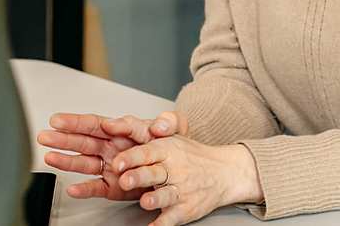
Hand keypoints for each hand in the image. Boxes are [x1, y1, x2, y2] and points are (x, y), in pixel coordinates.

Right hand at [36, 111, 185, 200]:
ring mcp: (110, 166)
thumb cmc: (173, 145)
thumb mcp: (177, 128)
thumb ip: (169, 122)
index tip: (63, 120)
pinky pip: (96, 187)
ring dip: (65, 160)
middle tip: (45, 134)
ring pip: (84, 162)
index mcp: (122, 130)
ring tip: (49, 157)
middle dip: (63, 137)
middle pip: (83, 140)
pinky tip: (72, 188)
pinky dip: (84, 189)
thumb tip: (160, 123)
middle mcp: (112, 146)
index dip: (78, 121)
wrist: (180, 168)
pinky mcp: (114, 186)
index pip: (96, 122)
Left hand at [111, 137, 262, 225]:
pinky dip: (163, 224)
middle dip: (139, 177)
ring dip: (155, 199)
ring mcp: (181, 190)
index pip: (147, 152)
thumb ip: (148, 134)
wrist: (224, 172)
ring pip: (166, 195)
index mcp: (167, 150)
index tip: (118, 162)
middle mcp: (174, 170)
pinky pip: (172, 218)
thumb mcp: (173, 137)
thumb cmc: (192, 155)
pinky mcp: (186, 209)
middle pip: (154, 173)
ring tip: (145, 201)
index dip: (132, 157)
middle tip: (124, 181)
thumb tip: (114, 125)